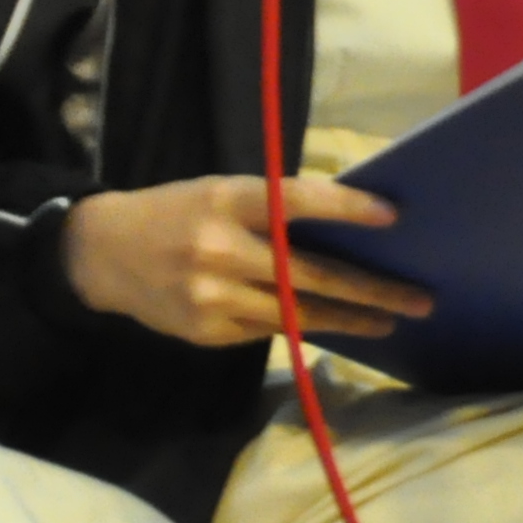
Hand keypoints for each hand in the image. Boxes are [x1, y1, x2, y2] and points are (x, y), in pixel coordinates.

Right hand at [58, 176, 428, 345]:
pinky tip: (338, 325)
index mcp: (228, 201)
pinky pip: (270, 329)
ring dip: (350, 318)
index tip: (392, 216)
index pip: (296, 202)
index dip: (345, 208)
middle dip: (371, 289)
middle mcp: (219, 249)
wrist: (102, 254)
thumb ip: (276, 206)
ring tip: (392, 319)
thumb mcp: (223, 191)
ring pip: (296, 312)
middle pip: (309, 273)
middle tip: (420, 298)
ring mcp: (212, 296)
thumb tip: (352, 223)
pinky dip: (306, 325)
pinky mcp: (206, 330)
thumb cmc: (180, 211)